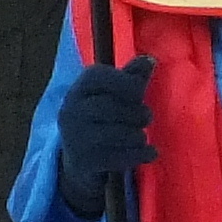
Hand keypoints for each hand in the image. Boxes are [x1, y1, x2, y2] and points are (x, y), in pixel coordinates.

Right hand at [52, 57, 154, 215]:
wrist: (78, 157)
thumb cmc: (101, 118)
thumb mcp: (113, 94)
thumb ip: (131, 77)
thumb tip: (150, 60)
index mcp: (79, 89)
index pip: (98, 76)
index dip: (123, 81)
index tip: (139, 89)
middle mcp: (70, 111)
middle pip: (108, 106)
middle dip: (135, 112)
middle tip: (147, 117)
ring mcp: (74, 138)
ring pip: (114, 133)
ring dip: (137, 135)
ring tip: (142, 136)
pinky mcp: (83, 161)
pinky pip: (116, 157)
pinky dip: (139, 154)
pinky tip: (151, 153)